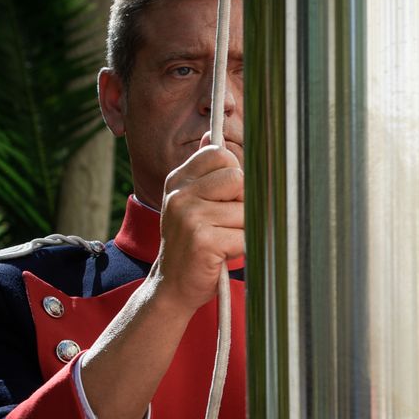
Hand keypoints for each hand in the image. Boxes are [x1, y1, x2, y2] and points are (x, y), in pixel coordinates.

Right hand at [152, 142, 244, 314]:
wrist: (172, 286)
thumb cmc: (194, 243)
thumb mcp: (194, 202)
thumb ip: (206, 172)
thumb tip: (211, 133)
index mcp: (179, 180)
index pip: (221, 154)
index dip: (235, 176)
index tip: (227, 197)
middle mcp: (180, 194)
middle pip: (238, 178)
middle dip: (244, 203)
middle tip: (227, 223)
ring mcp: (189, 216)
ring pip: (246, 210)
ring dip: (245, 230)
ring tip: (224, 240)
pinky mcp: (202, 240)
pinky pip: (245, 236)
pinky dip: (242, 248)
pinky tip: (223, 255)